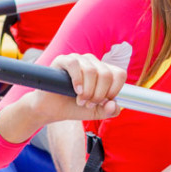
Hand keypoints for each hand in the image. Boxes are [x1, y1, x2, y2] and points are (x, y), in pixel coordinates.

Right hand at [0, 54, 127, 143]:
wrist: (50, 110)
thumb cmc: (73, 107)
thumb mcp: (95, 112)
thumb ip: (109, 111)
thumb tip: (114, 105)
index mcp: (103, 71)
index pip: (119, 74)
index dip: (114, 91)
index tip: (103, 102)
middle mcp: (92, 62)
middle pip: (106, 74)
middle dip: (98, 94)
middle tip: (88, 103)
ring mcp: (78, 59)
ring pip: (92, 71)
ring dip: (88, 91)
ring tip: (80, 100)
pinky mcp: (62, 60)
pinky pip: (75, 64)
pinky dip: (78, 81)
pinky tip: (76, 91)